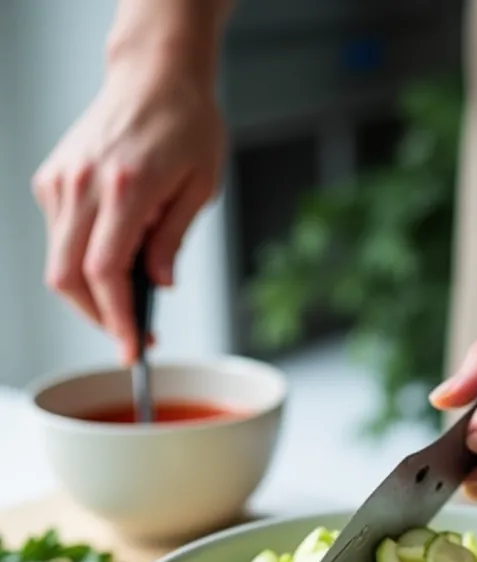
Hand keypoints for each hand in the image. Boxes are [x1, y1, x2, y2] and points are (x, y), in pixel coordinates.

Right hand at [32, 57, 224, 362]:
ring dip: (90, 293)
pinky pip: (58, 238)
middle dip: (98, 318)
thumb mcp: (201, 187)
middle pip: (68, 278)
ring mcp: (62, 180)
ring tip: (130, 295)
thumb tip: (158, 286)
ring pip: (58, 264)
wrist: (155, 75)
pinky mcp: (53, 179)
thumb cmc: (186, 123)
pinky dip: (81, 261)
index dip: (117, 319)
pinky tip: (113, 255)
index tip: (133, 348)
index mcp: (125, 187)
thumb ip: (174, 241)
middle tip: (131, 335)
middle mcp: (84, 183)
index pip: (105, 272)